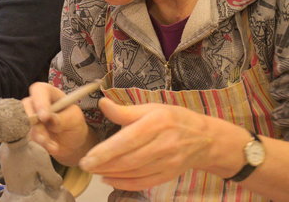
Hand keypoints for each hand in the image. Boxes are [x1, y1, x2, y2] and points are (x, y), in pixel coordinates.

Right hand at [23, 82, 96, 165]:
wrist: (71, 143)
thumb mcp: (75, 119)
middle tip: (44, 136)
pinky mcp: (28, 131)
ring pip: (25, 124)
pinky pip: (28, 137)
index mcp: (49, 93)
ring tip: (54, 145)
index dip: (39, 102)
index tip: (45, 117)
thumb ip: (63, 118)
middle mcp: (36, 103)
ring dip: (39, 136)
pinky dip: (40, 144)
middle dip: (35, 123)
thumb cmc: (74, 124)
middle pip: (26, 106)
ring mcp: (30, 117)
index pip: (39, 90)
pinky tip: (53, 147)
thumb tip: (50, 120)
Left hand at [78, 98, 214, 190]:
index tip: (87, 157)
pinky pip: (142, 183)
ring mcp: (168, 162)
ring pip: (133, 173)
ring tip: (94, 170)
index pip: (127, 140)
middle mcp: (164, 144)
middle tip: (85, 165)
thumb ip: (125, 111)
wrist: (204, 138)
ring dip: (110, 174)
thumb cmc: (173, 119)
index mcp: (157, 123)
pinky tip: (109, 179)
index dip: (105, 151)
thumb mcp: (151, 108)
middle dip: (103, 165)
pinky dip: (123, 184)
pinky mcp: (168, 175)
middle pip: (128, 159)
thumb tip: (103, 104)